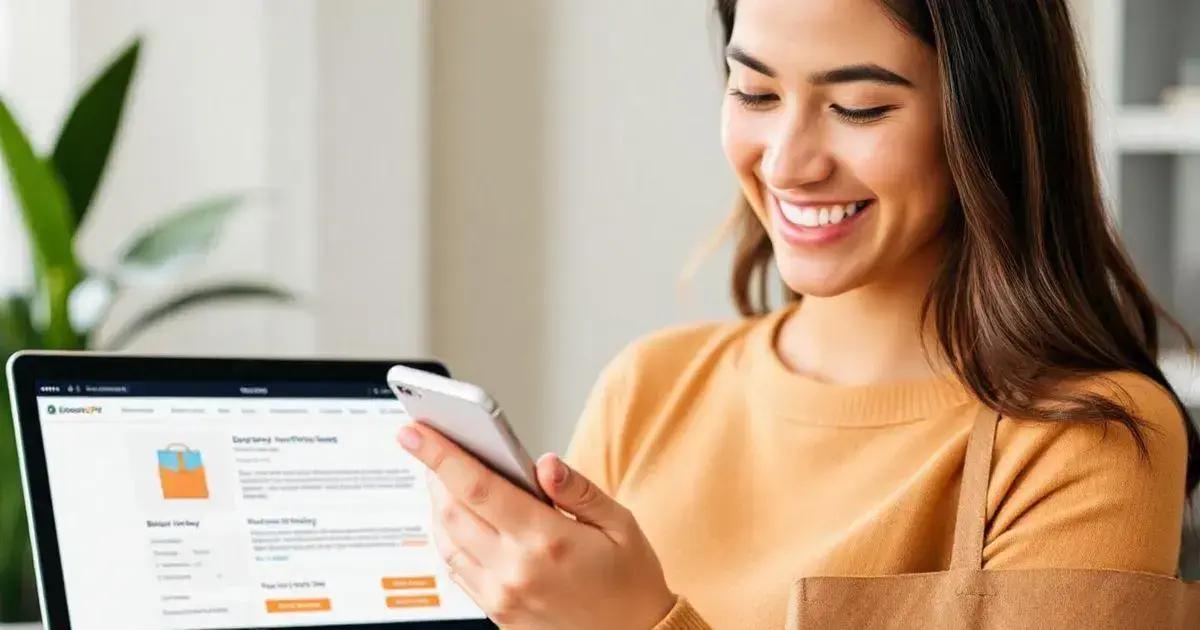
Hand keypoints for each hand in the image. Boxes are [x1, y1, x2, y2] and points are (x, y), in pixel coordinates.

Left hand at [397, 421, 675, 629]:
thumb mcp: (621, 524)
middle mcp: (516, 571)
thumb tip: (544, 462)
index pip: (478, 488)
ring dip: (438, 504)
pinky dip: (448, 537)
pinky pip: (456, 570)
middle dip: (433, 473)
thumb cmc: (630, 579)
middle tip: (429, 444)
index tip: (414, 431)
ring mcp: (502, 596)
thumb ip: (578, 489)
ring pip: (446, 541)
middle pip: (451, 512)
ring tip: (444, 477)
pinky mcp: (496, 614)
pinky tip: (459, 518)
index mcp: (549, 540)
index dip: (440, 455)